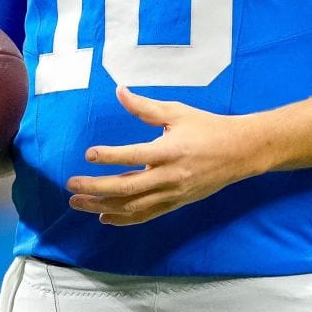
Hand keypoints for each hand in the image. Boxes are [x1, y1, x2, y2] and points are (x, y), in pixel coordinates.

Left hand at [65, 85, 264, 225]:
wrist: (240, 152)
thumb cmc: (207, 128)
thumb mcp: (177, 112)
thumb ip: (145, 106)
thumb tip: (119, 91)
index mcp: (170, 150)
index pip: (134, 156)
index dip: (109, 157)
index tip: (88, 155)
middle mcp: (170, 176)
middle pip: (127, 188)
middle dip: (96, 187)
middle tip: (71, 184)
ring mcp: (173, 193)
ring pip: (133, 206)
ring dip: (103, 206)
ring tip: (78, 202)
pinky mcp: (176, 203)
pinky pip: (146, 215)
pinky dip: (124, 219)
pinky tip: (104, 217)